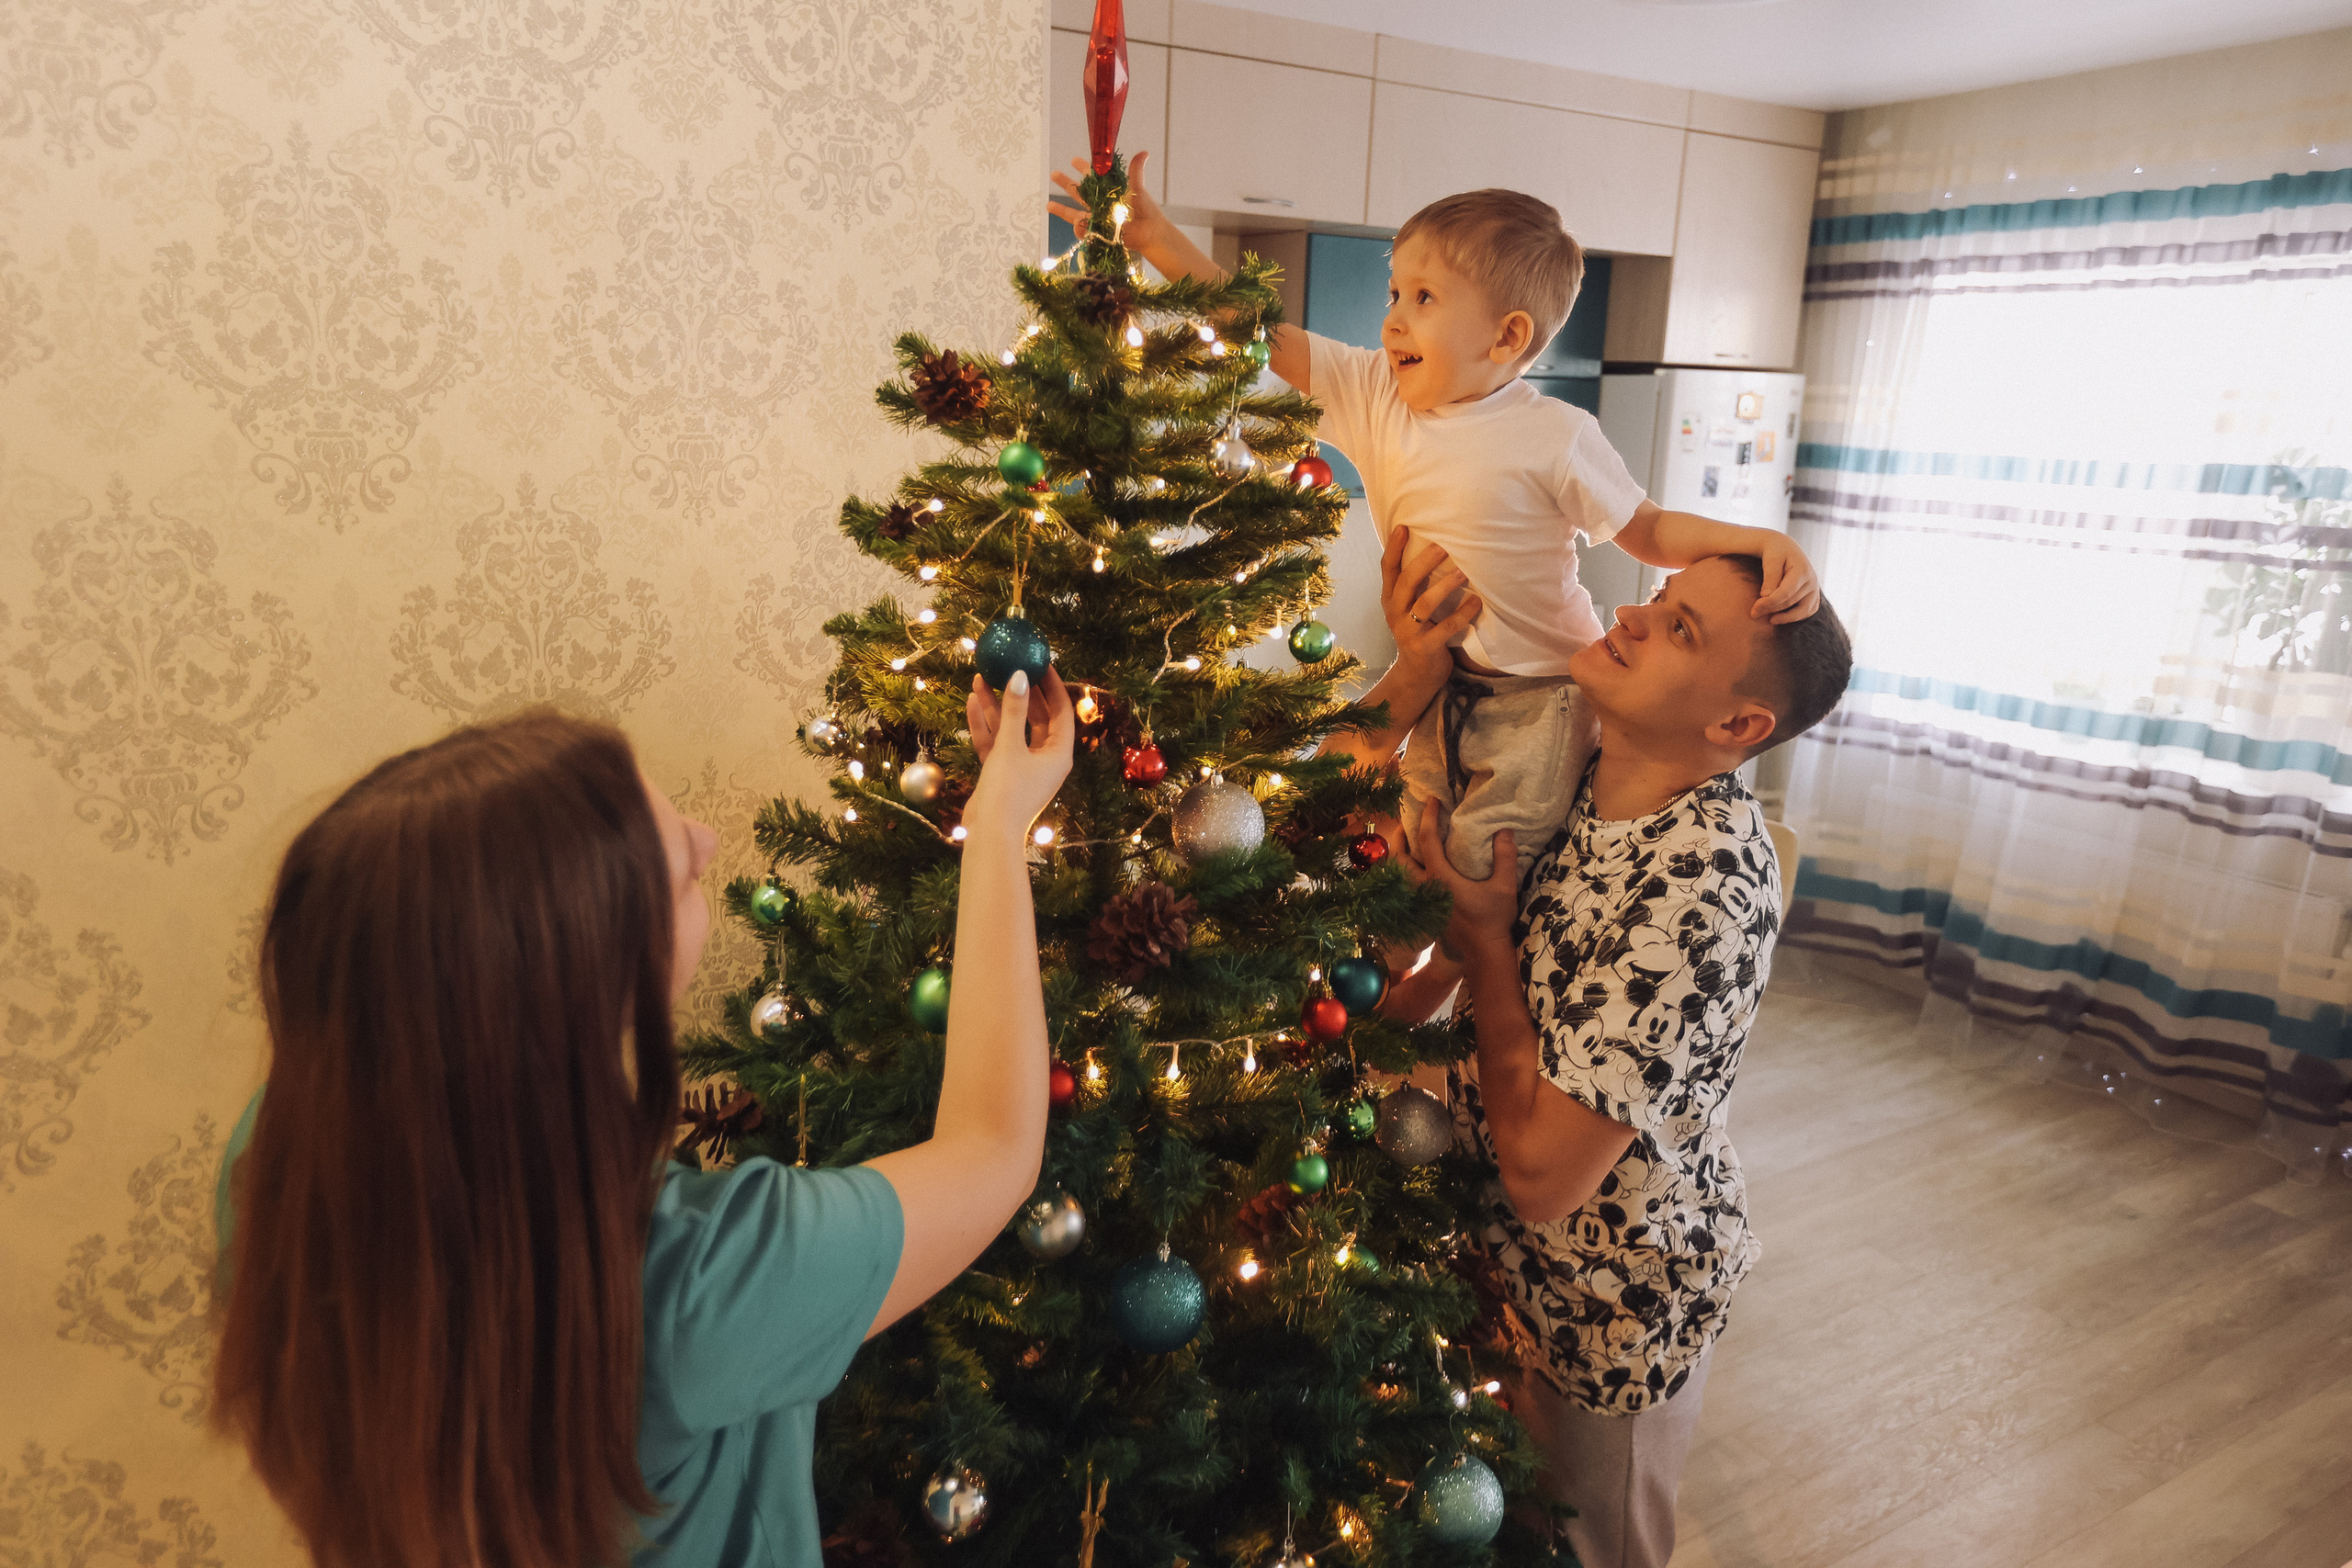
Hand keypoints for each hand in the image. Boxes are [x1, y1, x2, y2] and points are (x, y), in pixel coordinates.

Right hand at [964, 667, 1073, 834]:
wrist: (988, 832)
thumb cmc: (1007, 790)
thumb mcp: (1010, 745)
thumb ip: (1014, 710)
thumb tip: (1020, 676)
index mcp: (1059, 753)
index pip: (1061, 710)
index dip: (1052, 685)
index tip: (1041, 662)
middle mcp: (1046, 758)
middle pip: (1037, 717)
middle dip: (1021, 692)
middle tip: (1011, 666)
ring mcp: (1024, 766)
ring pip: (1013, 728)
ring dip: (998, 705)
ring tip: (981, 678)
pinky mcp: (1004, 773)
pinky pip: (997, 743)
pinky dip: (986, 726)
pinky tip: (972, 702)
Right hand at [1047, 151, 1171, 259]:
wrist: (1149, 233)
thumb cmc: (1146, 210)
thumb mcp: (1137, 188)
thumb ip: (1135, 171)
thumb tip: (1144, 152)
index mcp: (1109, 190)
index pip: (1093, 177)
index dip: (1083, 168)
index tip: (1073, 160)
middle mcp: (1101, 204)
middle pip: (1079, 192)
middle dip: (1065, 183)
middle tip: (1053, 174)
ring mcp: (1098, 219)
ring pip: (1075, 212)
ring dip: (1061, 209)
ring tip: (1048, 205)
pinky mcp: (1097, 232)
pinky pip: (1083, 230)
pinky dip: (1078, 228)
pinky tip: (1077, 223)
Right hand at [1382, 526, 1481, 672]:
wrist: (1417, 674)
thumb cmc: (1419, 632)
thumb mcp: (1408, 608)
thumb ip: (1414, 585)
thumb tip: (1432, 548)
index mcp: (1390, 599)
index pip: (1388, 569)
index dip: (1394, 548)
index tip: (1404, 526)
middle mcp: (1395, 613)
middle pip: (1406, 582)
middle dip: (1424, 562)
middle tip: (1443, 546)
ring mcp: (1409, 631)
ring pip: (1424, 604)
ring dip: (1445, 586)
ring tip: (1463, 572)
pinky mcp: (1426, 647)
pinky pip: (1445, 628)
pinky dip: (1463, 614)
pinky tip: (1477, 602)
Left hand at [1395, 799, 1516, 958]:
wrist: (1483, 952)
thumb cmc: (1493, 919)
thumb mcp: (1504, 886)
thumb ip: (1505, 857)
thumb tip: (1504, 831)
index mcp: (1440, 878)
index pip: (1427, 841)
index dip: (1428, 818)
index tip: (1433, 801)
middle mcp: (1426, 888)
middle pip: (1399, 858)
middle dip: (1400, 838)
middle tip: (1409, 823)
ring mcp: (1423, 901)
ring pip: (1401, 874)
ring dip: (1402, 856)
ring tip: (1411, 843)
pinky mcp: (1427, 910)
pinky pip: (1411, 885)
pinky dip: (1410, 872)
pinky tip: (1422, 867)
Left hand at [1751, 532, 1820, 623]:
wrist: (1786, 547)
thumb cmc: (1776, 552)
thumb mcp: (1771, 559)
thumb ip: (1770, 577)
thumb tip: (1766, 597)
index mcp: (1802, 570)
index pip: (1786, 593)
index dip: (1770, 603)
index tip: (1754, 609)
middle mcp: (1812, 581)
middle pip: (1791, 602)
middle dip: (1772, 610)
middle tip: (1754, 614)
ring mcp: (1815, 590)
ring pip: (1803, 611)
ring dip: (1786, 618)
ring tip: (1769, 619)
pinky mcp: (1814, 596)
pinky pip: (1807, 611)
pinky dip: (1795, 617)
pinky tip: (1780, 617)